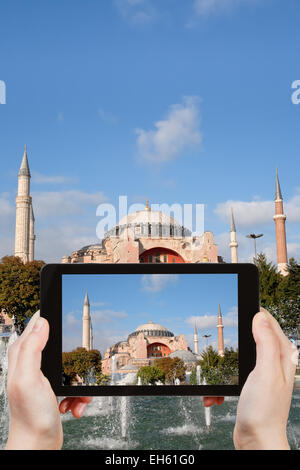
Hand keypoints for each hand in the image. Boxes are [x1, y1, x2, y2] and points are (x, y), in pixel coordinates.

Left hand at [5, 311, 91, 449]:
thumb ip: (32, 348)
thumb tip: (42, 322)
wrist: (38, 444)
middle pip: (61, 345)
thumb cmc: (30, 416)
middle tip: (75, 374)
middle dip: (73, 359)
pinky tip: (73, 404)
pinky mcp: (54, 388)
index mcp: (22, 354)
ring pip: (72, 366)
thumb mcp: (29, 378)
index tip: (68, 326)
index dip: (53, 322)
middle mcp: (31, 362)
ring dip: (79, 382)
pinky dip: (79, 394)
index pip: (37, 324)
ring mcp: (44, 376)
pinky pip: (75, 383)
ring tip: (74, 395)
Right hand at [203, 309, 296, 449]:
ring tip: (216, 377)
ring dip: (223, 367)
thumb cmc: (264, 411)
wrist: (257, 441)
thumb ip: (265, 343)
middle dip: (233, 343)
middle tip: (220, 347)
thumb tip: (260, 316)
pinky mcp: (250, 385)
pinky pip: (230, 376)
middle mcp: (274, 362)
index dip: (253, 313)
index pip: (269, 322)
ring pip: (236, 357)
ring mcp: (261, 374)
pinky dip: (220, 385)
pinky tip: (215, 395)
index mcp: (281, 354)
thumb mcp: (265, 372)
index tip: (236, 311)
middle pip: (250, 337)